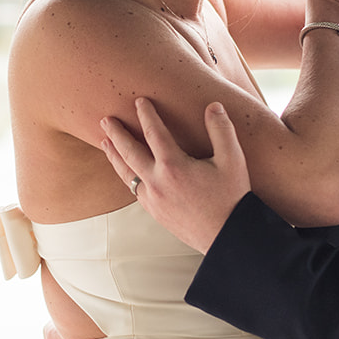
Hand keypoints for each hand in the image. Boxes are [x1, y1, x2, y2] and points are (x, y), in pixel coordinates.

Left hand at [100, 98, 250, 253]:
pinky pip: (134, 189)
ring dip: (114, 155)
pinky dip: (125, 174)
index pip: (154, 132)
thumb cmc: (232, 197)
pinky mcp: (154, 212)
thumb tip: (213, 105)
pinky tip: (125, 169)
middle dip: (117, 133)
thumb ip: (221, 129)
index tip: (139, 101)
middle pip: (129, 152)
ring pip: (126, 173)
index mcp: (174, 166)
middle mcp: (157, 182)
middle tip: (105, 119)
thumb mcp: (233, 160)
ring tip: (105, 142)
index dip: (146, 114)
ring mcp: (152, 199)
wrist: (226, 237)